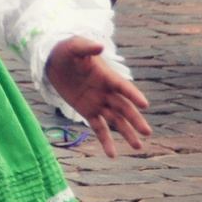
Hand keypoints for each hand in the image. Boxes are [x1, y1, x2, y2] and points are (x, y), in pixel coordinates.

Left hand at [44, 37, 151, 158]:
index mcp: (107, 76)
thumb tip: (99, 46)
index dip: (133, 95)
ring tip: (138, 147)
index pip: (123, 87)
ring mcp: (98, 103)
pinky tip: (112, 155)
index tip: (145, 105)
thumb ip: (86, 48)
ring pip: (115, 120)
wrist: (54, 60)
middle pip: (124, 107)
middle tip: (147, 132)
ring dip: (126, 133)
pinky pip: (98, 128)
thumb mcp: (74, 47)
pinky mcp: (88, 111)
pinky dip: (105, 141)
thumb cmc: (67, 50)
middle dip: (135, 120)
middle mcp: (107, 92)